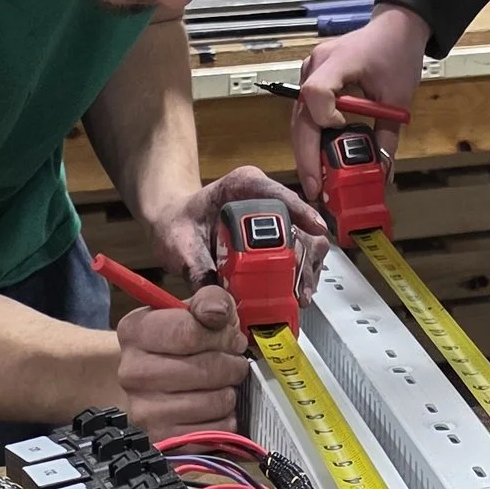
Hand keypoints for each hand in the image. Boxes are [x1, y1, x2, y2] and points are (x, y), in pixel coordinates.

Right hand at [115, 279, 251, 431]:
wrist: (143, 383)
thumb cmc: (174, 342)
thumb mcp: (189, 310)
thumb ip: (210, 301)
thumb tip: (218, 314)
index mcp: (135, 331)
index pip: (190, 332)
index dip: (223, 334)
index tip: (231, 337)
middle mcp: (132, 372)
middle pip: (206, 369)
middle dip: (232, 364)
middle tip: (233, 362)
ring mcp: (143, 410)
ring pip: (214, 402)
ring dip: (230, 392)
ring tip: (222, 384)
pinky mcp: (160, 440)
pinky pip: (215, 431)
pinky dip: (226, 419)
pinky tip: (215, 408)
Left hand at [152, 167, 331, 294]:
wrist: (175, 227)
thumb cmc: (178, 224)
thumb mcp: (180, 243)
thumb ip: (196, 268)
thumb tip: (216, 302)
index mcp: (242, 186)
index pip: (277, 192)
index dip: (300, 210)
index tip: (314, 229)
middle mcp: (266, 201)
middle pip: (299, 223)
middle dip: (304, 256)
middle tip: (299, 285)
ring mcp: (276, 221)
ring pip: (306, 241)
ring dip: (306, 270)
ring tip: (299, 296)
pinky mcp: (279, 241)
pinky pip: (299, 257)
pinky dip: (299, 277)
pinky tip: (292, 296)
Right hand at [293, 3, 427, 199]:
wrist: (396, 28)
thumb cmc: (397, 55)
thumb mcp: (398, 97)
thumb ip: (387, 135)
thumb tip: (381, 171)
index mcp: (336, 62)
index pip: (316, 92)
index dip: (325, 117)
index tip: (342, 130)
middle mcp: (315, 65)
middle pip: (301, 115)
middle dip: (306, 155)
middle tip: (315, 188)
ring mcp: (310, 71)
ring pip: (299, 118)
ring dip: (306, 150)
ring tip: (316, 181)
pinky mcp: (313, 79)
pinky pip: (306, 112)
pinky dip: (312, 137)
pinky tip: (318, 160)